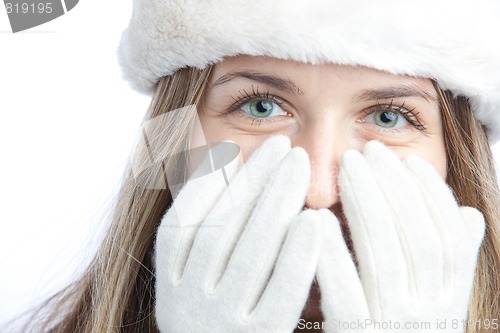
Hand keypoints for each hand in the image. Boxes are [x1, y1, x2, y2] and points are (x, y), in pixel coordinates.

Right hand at [155, 136, 322, 332]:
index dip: (216, 179)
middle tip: (286, 146)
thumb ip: (207, 227)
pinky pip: (278, 293)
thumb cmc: (221, 321)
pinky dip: (296, 253)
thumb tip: (221, 161)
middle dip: (256, 180)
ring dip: (276, 203)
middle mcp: (185, 303)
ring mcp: (219, 324)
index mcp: (170, 283)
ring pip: (250, 251)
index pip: (189, 218)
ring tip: (300, 166)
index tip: (247, 147)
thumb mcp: (199, 279)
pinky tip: (316, 220)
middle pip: (223, 227)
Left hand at [317, 141, 484, 332]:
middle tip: (369, 150)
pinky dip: (333, 255)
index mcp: (451, 303)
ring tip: (347, 166)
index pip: (450, 239)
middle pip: (416, 237)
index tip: (409, 160)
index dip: (431, 196)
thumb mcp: (437, 305)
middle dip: (394, 188)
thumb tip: (469, 215)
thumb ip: (452, 264)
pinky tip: (315, 220)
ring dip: (367, 204)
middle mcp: (431, 314)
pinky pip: (347, 295)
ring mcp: (397, 328)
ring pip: (385, 256)